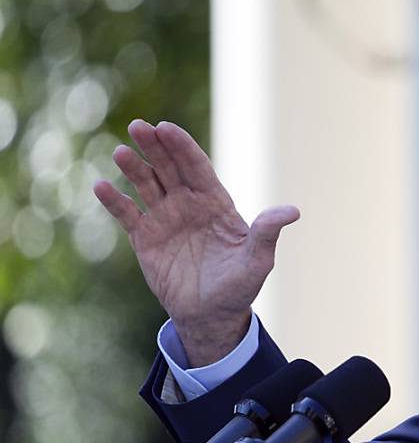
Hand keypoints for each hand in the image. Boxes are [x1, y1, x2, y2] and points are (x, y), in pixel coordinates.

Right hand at [94, 119, 298, 366]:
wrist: (212, 316)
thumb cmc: (240, 286)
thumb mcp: (258, 260)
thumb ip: (267, 232)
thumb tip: (293, 212)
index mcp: (216, 202)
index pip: (197, 166)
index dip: (182, 146)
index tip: (166, 128)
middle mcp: (189, 204)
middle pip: (169, 167)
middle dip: (155, 146)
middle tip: (139, 126)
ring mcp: (165, 219)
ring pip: (146, 184)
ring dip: (133, 167)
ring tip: (120, 152)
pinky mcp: (145, 239)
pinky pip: (127, 214)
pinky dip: (114, 201)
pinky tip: (102, 186)